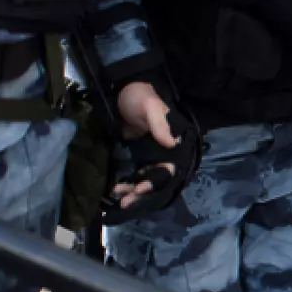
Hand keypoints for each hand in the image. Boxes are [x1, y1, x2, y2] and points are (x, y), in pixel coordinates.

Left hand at [113, 80, 183, 209]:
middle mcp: (166, 152)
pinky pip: (136, 175)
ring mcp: (152, 155)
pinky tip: (117, 188)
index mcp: (175, 142)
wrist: (122, 90)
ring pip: (146, 180)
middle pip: (158, 179)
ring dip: (133, 191)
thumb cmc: (140, 96)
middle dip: (143, 192)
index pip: (169, 168)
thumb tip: (171, 143)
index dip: (156, 180)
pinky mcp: (138, 156)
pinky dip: (128, 184)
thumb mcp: (150, 107)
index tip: (140, 187)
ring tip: (118, 197)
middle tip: (126, 201)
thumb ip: (160, 124)